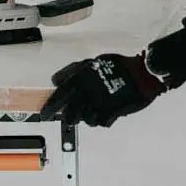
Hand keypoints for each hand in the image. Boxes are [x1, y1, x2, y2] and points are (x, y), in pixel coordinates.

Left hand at [39, 52, 166, 127]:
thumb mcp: (91, 62)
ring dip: (87, 118)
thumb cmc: (118, 65)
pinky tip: (106, 112)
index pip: (58, 96)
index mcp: (79, 79)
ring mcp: (98, 105)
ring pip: (85, 120)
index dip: (49, 107)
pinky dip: (102, 120)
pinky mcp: (110, 114)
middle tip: (71, 118)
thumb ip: (72, 71)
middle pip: (70, 114)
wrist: (141, 74)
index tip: (44, 115)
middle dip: (69, 117)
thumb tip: (56, 80)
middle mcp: (86, 93)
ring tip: (93, 111)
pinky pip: (100, 122)